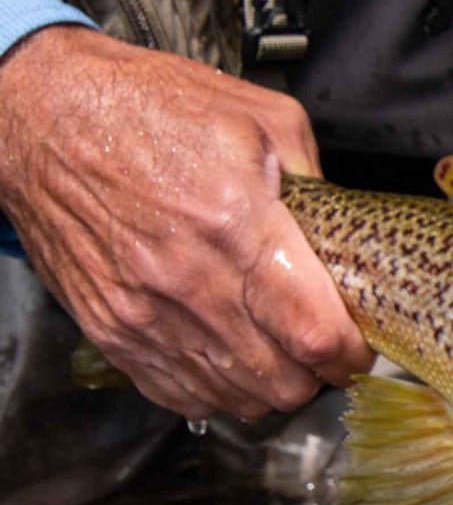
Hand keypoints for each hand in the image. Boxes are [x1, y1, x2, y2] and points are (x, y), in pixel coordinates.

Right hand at [0, 25, 371, 419]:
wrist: (42, 115)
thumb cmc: (146, 108)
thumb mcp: (261, 117)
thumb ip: (318, 181)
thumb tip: (347, 234)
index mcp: (236, 225)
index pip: (314, 333)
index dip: (351, 352)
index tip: (359, 343)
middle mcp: (188, 281)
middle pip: (282, 382)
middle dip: (316, 372)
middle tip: (320, 343)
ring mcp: (145, 314)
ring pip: (236, 397)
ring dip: (270, 383)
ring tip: (277, 348)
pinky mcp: (112, 330)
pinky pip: (180, 394)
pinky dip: (216, 388)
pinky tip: (228, 354)